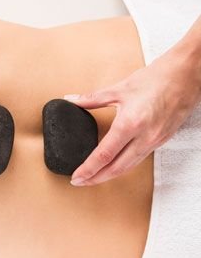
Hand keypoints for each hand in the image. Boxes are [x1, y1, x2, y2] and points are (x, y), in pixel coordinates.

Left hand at [64, 35, 200, 186]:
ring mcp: (155, 140)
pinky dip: (124, 166)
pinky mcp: (162, 139)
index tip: (76, 176)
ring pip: (130, 166)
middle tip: (79, 182)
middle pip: (117, 168)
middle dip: (96, 178)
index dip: (88, 169)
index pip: (104, 155)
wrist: (187, 75)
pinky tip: (114, 165)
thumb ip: (91, 99)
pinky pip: (140, 158)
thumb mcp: (118, 89)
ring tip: (93, 178)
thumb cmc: (155, 78)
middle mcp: (144, 137)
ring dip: (110, 175)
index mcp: (130, 124)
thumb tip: (71, 100)